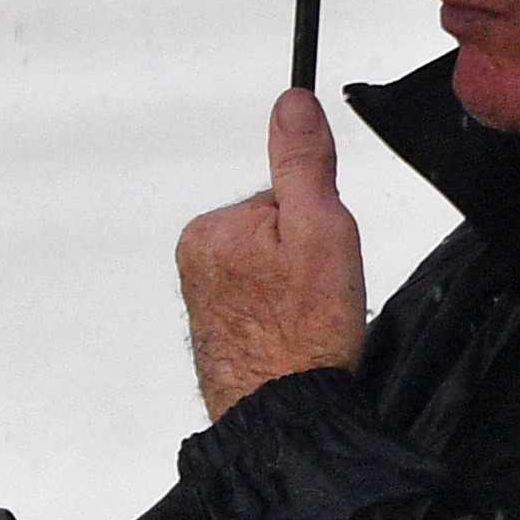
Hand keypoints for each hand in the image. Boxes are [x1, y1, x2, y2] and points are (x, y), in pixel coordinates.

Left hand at [174, 88, 369, 418]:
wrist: (284, 417)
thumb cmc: (304, 334)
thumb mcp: (320, 231)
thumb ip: (303, 165)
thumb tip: (293, 102)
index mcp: (213, 227)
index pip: (285, 201)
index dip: (319, 228)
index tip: (322, 263)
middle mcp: (197, 257)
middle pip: (276, 234)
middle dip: (307, 261)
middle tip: (319, 300)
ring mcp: (204, 296)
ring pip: (273, 271)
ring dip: (298, 292)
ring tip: (307, 325)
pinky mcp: (217, 329)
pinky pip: (263, 304)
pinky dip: (285, 317)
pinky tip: (293, 340)